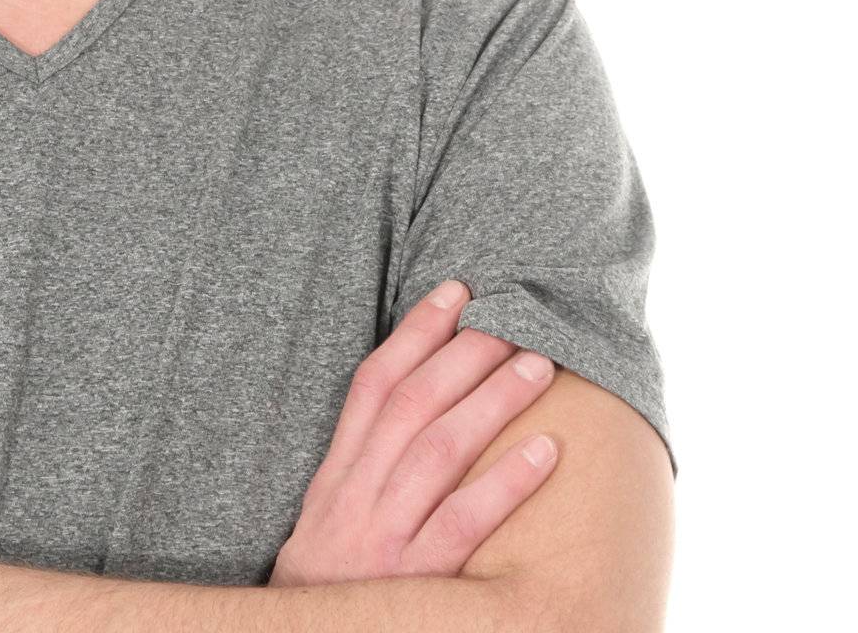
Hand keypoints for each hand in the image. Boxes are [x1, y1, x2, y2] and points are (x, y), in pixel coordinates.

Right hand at [268, 281, 558, 588]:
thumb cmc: (331, 584)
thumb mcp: (330, 517)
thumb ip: (366, 465)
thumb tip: (424, 401)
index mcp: (337, 475)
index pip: (374, 384)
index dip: (415, 332)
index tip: (455, 292)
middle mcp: (357, 496)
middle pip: (412, 406)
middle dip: (462, 354)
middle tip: (510, 318)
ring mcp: (384, 537)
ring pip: (439, 450)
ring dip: (492, 400)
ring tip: (537, 365)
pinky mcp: (414, 582)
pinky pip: (463, 524)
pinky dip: (505, 483)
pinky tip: (545, 451)